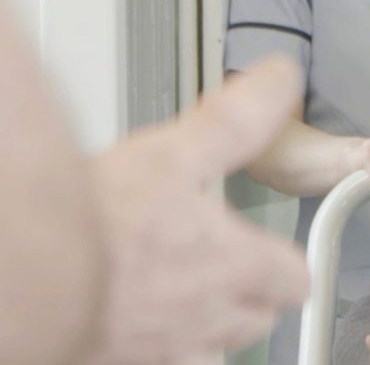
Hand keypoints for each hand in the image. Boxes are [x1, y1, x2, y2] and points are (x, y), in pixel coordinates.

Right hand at [88, 56, 309, 364]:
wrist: (23, 275)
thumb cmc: (98, 224)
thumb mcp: (176, 152)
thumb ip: (237, 120)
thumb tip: (279, 81)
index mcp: (235, 268)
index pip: (295, 279)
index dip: (286, 262)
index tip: (272, 247)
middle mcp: (207, 321)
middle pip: (257, 319)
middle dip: (249, 294)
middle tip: (219, 262)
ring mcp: (164, 352)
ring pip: (208, 348)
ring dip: (201, 324)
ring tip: (170, 286)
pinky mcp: (120, 364)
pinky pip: (156, 361)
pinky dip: (152, 342)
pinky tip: (126, 309)